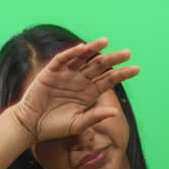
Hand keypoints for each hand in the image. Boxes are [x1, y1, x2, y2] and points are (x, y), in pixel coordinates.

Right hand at [10, 37, 139, 142]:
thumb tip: (115, 113)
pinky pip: (63, 60)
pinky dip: (72, 53)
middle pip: (99, 66)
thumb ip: (95, 116)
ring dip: (94, 49)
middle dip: (113, 59)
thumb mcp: (78, 123)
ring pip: (83, 58)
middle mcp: (80, 81)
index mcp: (89, 93)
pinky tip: (82, 48)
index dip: (122, 74)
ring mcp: (66, 75)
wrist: (31, 126)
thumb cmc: (56, 127)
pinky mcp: (51, 73)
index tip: (137, 69)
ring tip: (106, 41)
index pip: (109, 80)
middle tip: (128, 53)